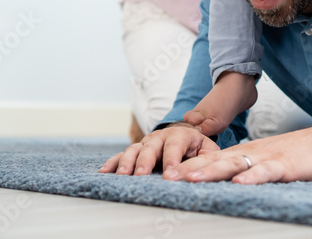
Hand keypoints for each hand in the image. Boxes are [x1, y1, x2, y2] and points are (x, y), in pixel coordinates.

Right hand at [98, 123, 218, 175]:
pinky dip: (112, 163)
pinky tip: (104, 172)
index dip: (171, 160)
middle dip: (145, 162)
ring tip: (122, 176)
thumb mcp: (207, 149)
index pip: (175, 146)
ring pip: (133, 150)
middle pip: (150, 147)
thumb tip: (202, 170)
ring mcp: (146, 143)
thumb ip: (207, 157)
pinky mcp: (136, 150)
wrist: (186, 134)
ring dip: (126, 163)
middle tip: (141, 175)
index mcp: (180, 135)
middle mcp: (160, 137)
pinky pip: (121, 155)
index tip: (168, 176)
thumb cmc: (197, 147)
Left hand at [162, 123, 311, 184]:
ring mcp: (267, 159)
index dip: (189, 167)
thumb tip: (222, 181)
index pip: (212, 159)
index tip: (167, 174)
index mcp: (245, 154)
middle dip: (191, 169)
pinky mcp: (285, 166)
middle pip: (216, 161)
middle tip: (168, 177)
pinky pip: (266, 172)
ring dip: (211, 171)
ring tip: (191, 178)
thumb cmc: (295, 155)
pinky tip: (239, 183)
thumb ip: (244, 169)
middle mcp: (251, 154)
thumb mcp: (264, 161)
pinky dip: (252, 177)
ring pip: (235, 164)